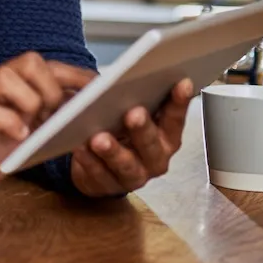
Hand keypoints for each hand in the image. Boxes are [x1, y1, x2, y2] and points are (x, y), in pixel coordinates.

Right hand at [0, 53, 95, 206]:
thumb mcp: (26, 130)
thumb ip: (48, 119)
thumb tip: (86, 116)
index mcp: (11, 84)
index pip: (46, 65)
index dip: (75, 74)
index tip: (100, 86)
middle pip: (28, 61)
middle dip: (51, 87)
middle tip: (56, 113)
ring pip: (5, 77)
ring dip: (30, 101)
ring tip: (37, 126)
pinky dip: (10, 123)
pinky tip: (20, 137)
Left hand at [70, 79, 192, 196]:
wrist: (100, 165)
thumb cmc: (120, 132)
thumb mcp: (130, 113)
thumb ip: (137, 99)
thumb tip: (132, 76)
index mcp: (166, 137)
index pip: (175, 119)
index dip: (179, 102)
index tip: (181, 82)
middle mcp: (155, 158)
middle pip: (151, 145)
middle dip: (142, 129)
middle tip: (134, 113)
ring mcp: (134, 176)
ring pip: (125, 164)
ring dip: (113, 151)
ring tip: (99, 138)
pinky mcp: (108, 186)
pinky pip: (99, 174)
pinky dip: (90, 161)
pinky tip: (80, 148)